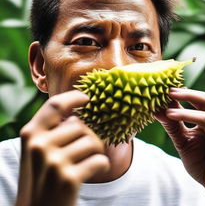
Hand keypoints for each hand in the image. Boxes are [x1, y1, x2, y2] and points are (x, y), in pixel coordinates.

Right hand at [15, 90, 109, 205]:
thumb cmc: (42, 177)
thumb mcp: (38, 150)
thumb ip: (52, 130)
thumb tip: (77, 114)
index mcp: (31, 134)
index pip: (55, 104)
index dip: (73, 97)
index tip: (86, 98)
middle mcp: (39, 145)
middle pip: (80, 125)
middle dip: (89, 135)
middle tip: (88, 149)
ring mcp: (53, 162)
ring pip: (93, 141)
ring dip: (97, 151)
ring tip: (88, 162)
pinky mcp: (68, 179)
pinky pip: (100, 160)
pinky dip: (103, 165)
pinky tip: (95, 171)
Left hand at [156, 88, 204, 205]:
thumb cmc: (204, 166)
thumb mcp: (185, 141)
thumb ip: (173, 125)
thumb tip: (156, 110)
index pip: (202, 101)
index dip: (185, 94)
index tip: (165, 91)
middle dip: (185, 91)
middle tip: (166, 88)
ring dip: (184, 99)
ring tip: (165, 97)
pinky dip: (186, 114)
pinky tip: (170, 114)